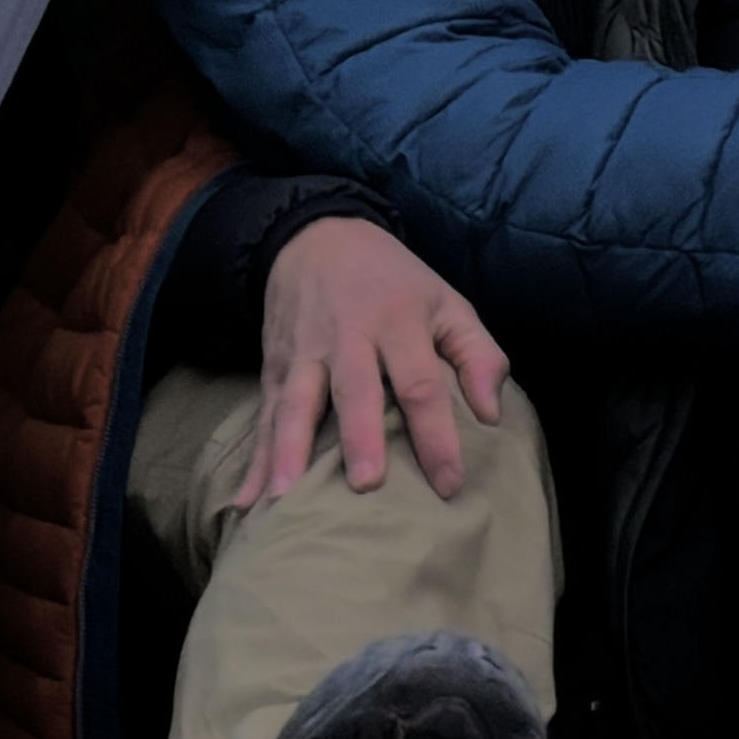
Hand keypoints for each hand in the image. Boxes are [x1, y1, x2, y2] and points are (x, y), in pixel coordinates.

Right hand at [254, 209, 505, 503]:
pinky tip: (246, 502)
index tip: (450, 483)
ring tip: (285, 499)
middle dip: (358, 437)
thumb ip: (478, 354)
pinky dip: (252, 461)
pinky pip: (262, 418)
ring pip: (294, 404)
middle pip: (353, 389)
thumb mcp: (447, 302)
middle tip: (365, 484)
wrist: (318, 237)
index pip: (421, 383)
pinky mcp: (273, 367)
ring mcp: (304, 353)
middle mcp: (348, 337)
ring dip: (288, 452)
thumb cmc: (395, 284)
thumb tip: (492, 415)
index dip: (436, 434)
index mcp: (398, 322)